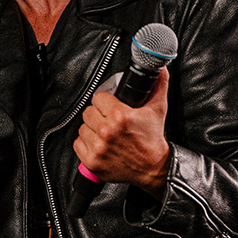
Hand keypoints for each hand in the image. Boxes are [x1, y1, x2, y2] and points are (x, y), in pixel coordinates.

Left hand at [75, 66, 170, 193]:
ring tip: (105, 133)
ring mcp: (98, 148)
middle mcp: (107, 132)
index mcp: (120, 116)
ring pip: (82, 128)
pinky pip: (77, 144)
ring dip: (91, 129)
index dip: (105, 101)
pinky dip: (85, 144)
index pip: (98, 98)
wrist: (152, 167)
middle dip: (98, 115)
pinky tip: (99, 143)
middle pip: (88, 112)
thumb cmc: (152, 139)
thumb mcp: (157, 109)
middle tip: (109, 121)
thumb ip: (158, 86)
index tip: (111, 106)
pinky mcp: (92, 161)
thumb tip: (160, 69)